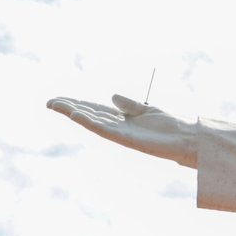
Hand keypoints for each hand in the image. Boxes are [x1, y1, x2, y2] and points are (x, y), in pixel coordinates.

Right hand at [46, 95, 197, 167]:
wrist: (186, 137)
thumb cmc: (169, 125)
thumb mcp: (147, 109)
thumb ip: (129, 104)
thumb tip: (112, 96)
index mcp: (122, 118)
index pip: (94, 109)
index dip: (77, 103)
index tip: (59, 99)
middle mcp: (118, 126)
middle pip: (89, 115)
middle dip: (69, 108)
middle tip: (49, 102)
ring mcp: (121, 133)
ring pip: (92, 122)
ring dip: (74, 114)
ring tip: (58, 106)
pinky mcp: (127, 139)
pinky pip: (104, 130)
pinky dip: (90, 123)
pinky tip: (77, 116)